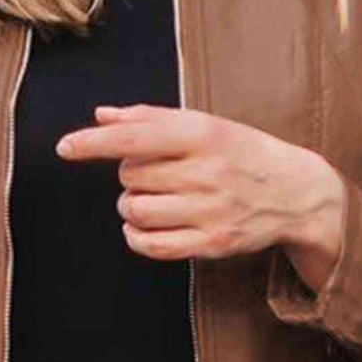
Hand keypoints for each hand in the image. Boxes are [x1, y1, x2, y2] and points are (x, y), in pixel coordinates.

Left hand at [54, 103, 344, 294]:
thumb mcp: (207, 125)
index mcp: (205, 135)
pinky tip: (143, 227)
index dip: (94, 143)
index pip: (136, 138)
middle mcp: (208, 172)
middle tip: (155, 175)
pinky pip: (151, 245)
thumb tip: (102, 116)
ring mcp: (210, 210)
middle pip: (131, 176)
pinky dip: (136, 237)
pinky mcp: (211, 243)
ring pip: (136, 210)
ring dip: (132, 206)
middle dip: (130, 176)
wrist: (297, 193)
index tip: (64, 147)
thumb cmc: (242, 153)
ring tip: (153, 200)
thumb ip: (152, 119)